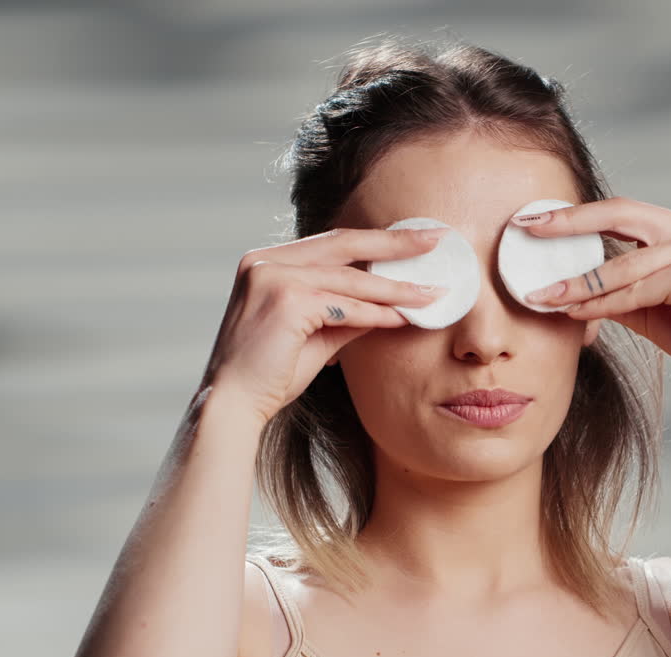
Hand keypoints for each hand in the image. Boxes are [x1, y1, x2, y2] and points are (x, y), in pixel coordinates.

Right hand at [200, 226, 449, 424]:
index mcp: (268, 261)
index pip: (333, 243)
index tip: (416, 240)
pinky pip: (345, 305)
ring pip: (351, 279)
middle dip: (397, 242)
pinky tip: (404, 318)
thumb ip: (348, 312)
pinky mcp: (285, 300)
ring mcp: (272, 276)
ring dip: (397, 289)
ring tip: (433, 293)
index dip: (377, 240)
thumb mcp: (316, 333)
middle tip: (438, 239)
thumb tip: (392, 304)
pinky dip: (377, 313)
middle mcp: (266, 260)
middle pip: (346, 243)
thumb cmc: (270, 374)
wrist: (233, 404)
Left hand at [516, 196, 670, 385]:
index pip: (623, 212)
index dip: (580, 215)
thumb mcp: (653, 308)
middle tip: (528, 229)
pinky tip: (575, 312)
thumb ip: (619, 293)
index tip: (539, 221)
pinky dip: (603, 303)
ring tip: (542, 294)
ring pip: (623, 263)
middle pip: (621, 214)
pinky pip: (637, 290)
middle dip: (571, 222)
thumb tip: (572, 293)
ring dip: (578, 282)